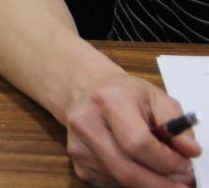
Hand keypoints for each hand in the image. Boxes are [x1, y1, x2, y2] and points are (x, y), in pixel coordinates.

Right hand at [62, 70, 198, 186]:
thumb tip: (190, 152)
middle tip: (183, 182)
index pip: (138, 143)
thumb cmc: (125, 94)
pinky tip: (140, 167)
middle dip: (162, 183)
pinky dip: (134, 182)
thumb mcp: (157, 98)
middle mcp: (86, 124)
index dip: (167, 160)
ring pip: (122, 182)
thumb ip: (177, 125)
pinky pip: (112, 184)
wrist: (86, 91)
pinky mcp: (79, 165)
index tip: (184, 163)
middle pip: (128, 171)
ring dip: (150, 183)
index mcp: (109, 100)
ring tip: (163, 170)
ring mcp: (79, 147)